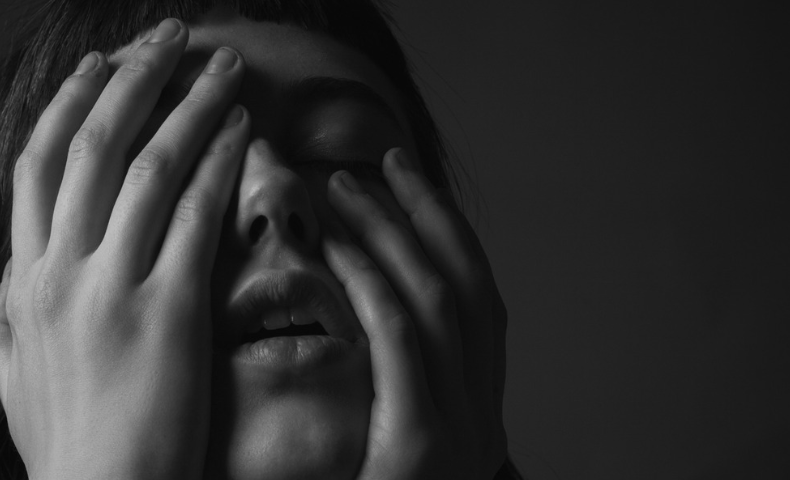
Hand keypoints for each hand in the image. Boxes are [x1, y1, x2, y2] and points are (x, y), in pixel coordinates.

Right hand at [0, 18, 249, 479]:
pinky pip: (195, 217)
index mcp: (24, 283)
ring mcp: (110, 290)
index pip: (39, 166)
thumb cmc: (68, 448)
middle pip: (92, 146)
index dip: (70, 104)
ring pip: (148, 167)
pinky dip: (219, 164)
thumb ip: (3, 325)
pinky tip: (244, 132)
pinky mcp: (168, 312)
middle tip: (170, 37)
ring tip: (226, 67)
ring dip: (190, 105)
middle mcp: (58, 273)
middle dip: (134, 79)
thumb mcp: (12, 381)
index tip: (99, 65)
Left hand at [323, 148, 507, 478]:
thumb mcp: (394, 451)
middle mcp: (482, 418)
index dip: (452, 237)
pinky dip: (368, 282)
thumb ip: (396, 397)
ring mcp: (459, 431)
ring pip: (433, 300)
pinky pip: (397, 337)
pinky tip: (335, 246)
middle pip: (466, 287)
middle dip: (428, 215)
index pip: (479, 304)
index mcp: (479, 417)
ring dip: (388, 233)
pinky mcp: (418, 444)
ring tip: (342, 189)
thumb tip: (366, 329)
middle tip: (388, 162)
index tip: (415, 190)